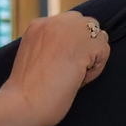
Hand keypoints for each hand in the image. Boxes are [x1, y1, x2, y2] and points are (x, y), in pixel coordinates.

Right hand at [0, 11, 108, 125]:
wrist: (21, 104)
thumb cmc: (27, 92)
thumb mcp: (36, 58)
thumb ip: (52, 46)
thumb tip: (76, 48)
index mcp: (38, 25)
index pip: (71, 25)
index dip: (72, 46)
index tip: (60, 66)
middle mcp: (53, 21)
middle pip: (87, 25)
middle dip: (85, 47)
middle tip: (69, 71)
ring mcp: (68, 29)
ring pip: (99, 37)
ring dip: (92, 57)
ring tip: (73, 76)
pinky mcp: (82, 43)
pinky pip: (103, 51)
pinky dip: (96, 69)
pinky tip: (77, 79)